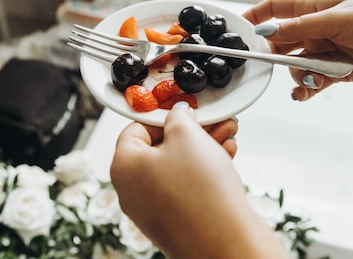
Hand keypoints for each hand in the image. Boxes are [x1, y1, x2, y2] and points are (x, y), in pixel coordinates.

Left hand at [110, 105, 286, 258]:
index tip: (184, 110)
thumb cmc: (200, 190)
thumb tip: (177, 116)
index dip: (163, 115)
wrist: (224, 242)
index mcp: (123, 166)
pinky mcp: (174, 222)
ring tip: (229, 135)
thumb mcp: (187, 135)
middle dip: (192, 131)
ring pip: (177, 167)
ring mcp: (152, 210)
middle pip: (160, 148)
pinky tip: (228, 156)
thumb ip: (178, 117)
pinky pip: (186, 188)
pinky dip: (204, 171)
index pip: (136, 129)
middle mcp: (132, 190)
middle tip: (214, 120)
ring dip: (203, 148)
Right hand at [242, 0, 352, 100]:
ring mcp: (324, 51)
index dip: (256, 16)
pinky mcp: (335, 72)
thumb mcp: (337, 18)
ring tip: (313, 76)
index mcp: (314, 9)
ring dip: (299, 72)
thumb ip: (300, 28)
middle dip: (275, 52)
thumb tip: (267, 31)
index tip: (238, 28)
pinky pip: (311, 83)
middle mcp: (316, 30)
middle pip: (281, 41)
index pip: (276, 8)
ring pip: (295, 65)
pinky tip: (304, 93)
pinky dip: (305, 90)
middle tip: (271, 61)